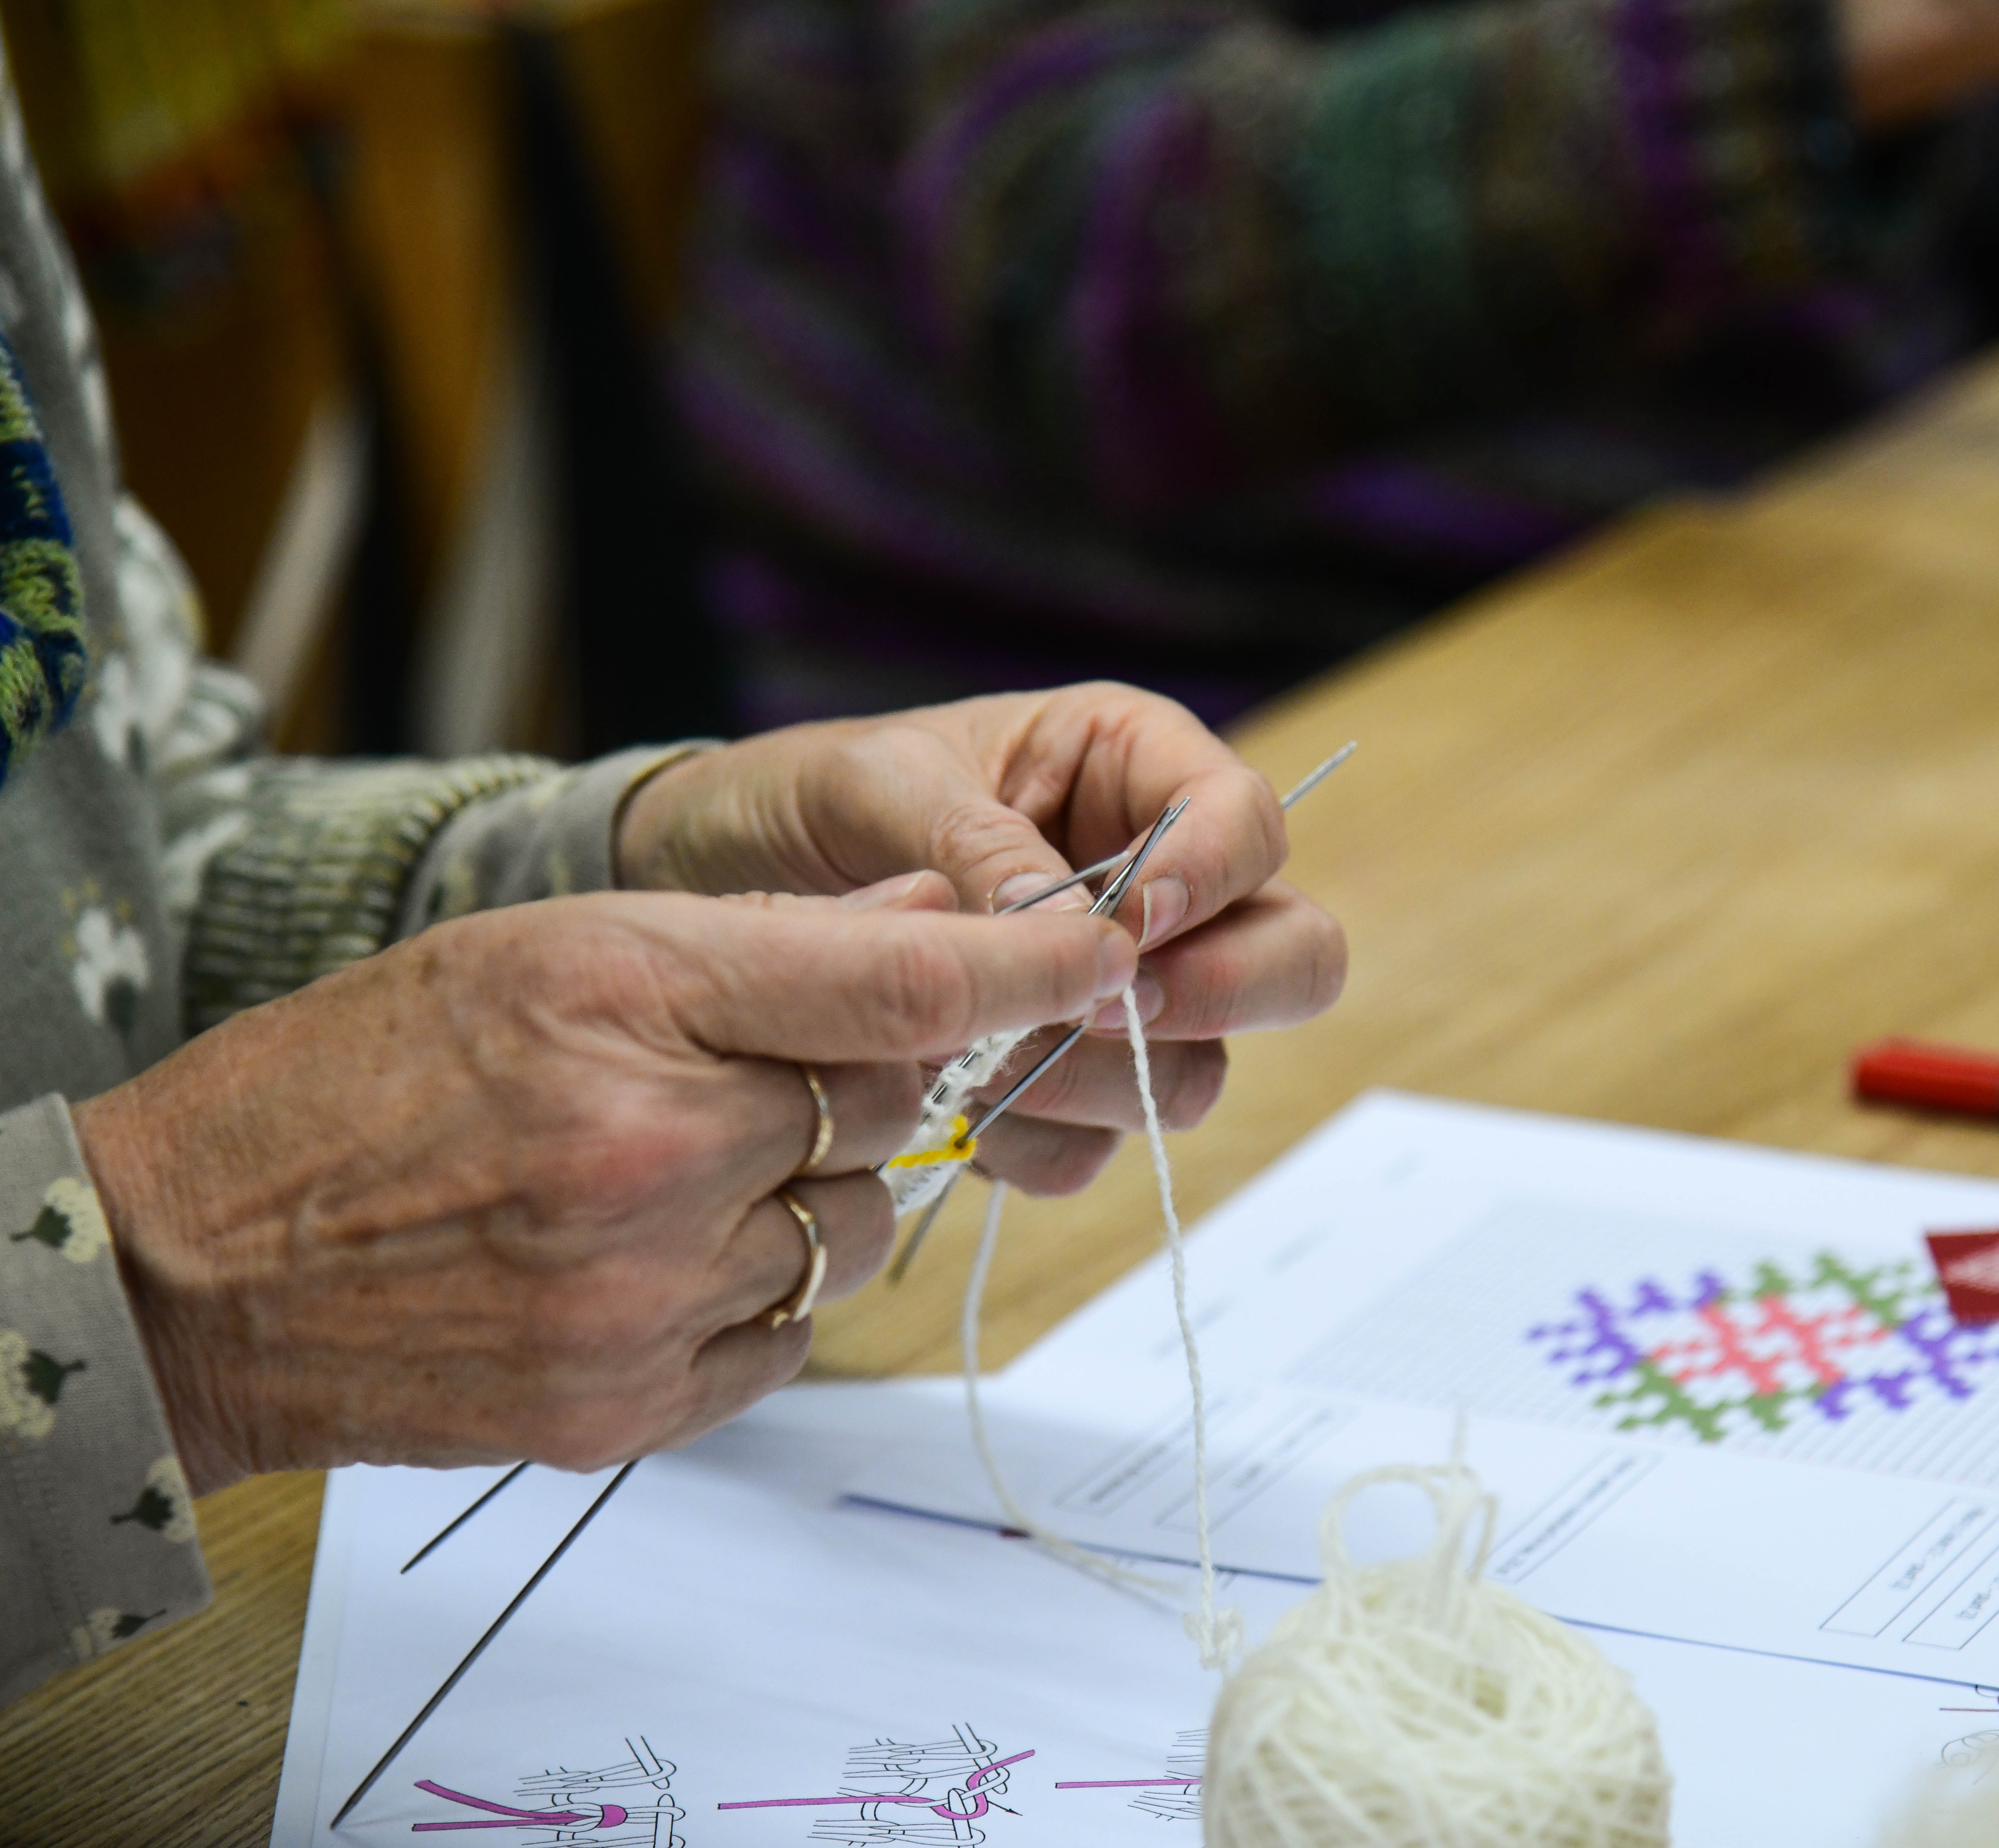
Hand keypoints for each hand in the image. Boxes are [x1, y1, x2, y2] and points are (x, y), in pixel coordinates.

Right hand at [75, 892, 1135, 1493]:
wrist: (192, 1270)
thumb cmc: (355, 1084)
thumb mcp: (540, 950)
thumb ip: (750, 941)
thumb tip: (938, 915)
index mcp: (624, 1004)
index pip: (902, 986)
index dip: (1029, 962)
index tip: (1108, 948)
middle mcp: (654, 1152)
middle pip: (891, 1107)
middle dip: (855, 1081)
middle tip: (743, 1073)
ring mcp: (646, 1293)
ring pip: (849, 1226)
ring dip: (799, 1193)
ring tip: (660, 1174)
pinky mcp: (633, 1403)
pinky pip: (786, 1330)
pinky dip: (749, 1291)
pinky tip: (638, 1261)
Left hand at [613, 685, 1348, 1193]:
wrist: (709, 888)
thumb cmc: (798, 799)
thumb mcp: (874, 785)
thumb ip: (979, 846)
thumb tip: (1066, 927)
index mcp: (1130, 769)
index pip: (1250, 826)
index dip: (1213, 880)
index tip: (1128, 925)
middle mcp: (1152, 890)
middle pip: (1289, 957)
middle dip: (1217, 995)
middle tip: (1108, 1009)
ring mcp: (1116, 1001)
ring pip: (1198, 1071)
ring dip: (1105, 1081)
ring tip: (987, 1056)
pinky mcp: (1056, 1090)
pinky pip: (1095, 1148)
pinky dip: (1030, 1141)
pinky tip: (949, 1104)